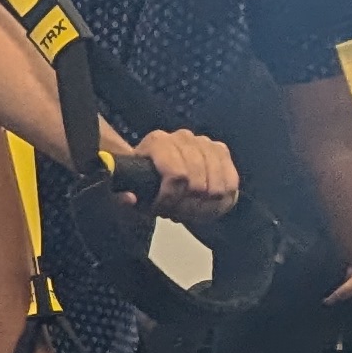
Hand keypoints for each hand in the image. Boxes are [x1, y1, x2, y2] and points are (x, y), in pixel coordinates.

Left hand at [120, 128, 238, 222]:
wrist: (158, 164)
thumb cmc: (142, 179)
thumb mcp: (125, 188)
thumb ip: (119, 197)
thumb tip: (130, 198)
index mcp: (158, 142)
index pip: (176, 175)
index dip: (171, 200)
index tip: (161, 211)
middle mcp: (184, 138)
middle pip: (198, 184)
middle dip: (186, 207)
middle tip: (177, 214)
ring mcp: (206, 143)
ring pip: (217, 186)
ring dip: (204, 207)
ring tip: (189, 212)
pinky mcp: (222, 151)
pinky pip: (232, 184)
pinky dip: (221, 203)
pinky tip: (206, 209)